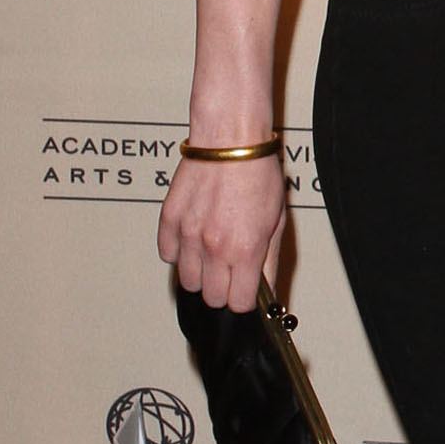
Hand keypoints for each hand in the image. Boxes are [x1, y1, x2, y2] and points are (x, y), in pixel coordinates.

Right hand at [158, 155, 286, 312]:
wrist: (230, 140)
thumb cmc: (257, 174)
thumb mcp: (276, 222)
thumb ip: (268, 261)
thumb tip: (267, 290)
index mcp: (245, 250)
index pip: (238, 303)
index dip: (244, 299)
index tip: (246, 290)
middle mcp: (214, 247)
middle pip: (211, 297)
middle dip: (222, 289)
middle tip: (230, 271)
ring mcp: (188, 235)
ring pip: (187, 281)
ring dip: (200, 274)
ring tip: (212, 253)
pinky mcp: (169, 220)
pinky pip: (168, 255)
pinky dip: (179, 253)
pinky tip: (194, 238)